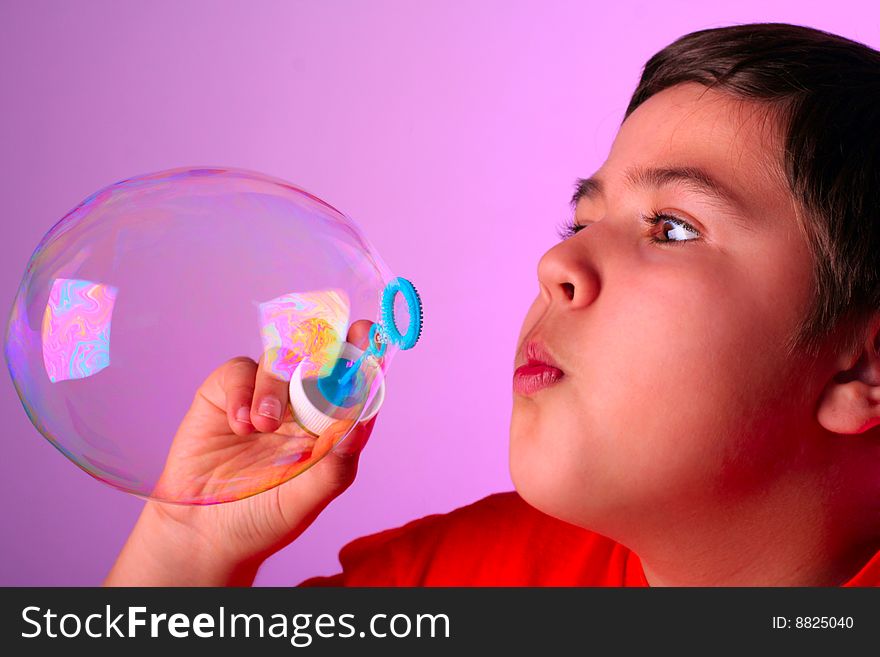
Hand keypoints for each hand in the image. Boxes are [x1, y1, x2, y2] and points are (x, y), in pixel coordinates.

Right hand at [105, 319, 381, 585]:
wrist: (201, 533)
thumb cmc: (261, 518)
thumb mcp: (305, 500)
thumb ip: (335, 466)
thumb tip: (362, 425)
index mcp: (328, 426)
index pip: (352, 382)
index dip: (361, 355)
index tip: (368, 335)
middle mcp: (301, 406)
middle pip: (317, 357)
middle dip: (324, 345)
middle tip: (324, 349)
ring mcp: (264, 397)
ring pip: (279, 360)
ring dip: (275, 385)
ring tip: (263, 425)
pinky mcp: (226, 395)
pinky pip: (240, 370)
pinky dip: (242, 391)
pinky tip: (239, 424)